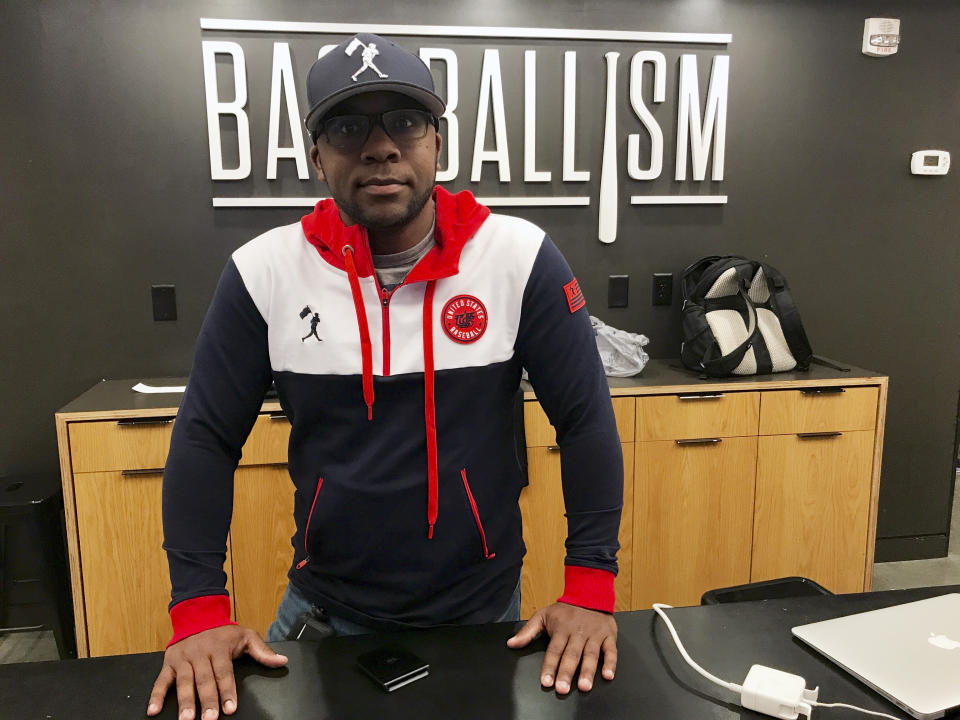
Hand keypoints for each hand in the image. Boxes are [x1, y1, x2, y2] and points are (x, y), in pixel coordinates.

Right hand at [146, 625, 287, 719]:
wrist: (197, 615)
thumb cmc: (223, 632)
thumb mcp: (246, 636)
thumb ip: (263, 651)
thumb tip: (281, 661)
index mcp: (219, 648)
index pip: (224, 673)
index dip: (227, 691)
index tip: (230, 708)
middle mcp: (200, 654)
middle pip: (204, 680)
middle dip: (207, 701)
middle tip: (209, 719)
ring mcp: (183, 659)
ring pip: (184, 682)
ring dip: (184, 702)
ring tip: (186, 719)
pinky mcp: (169, 663)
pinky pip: (161, 680)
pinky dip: (156, 695)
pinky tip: (153, 710)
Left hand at [506, 602, 616, 693]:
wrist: (590, 592)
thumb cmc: (565, 609)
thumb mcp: (543, 615)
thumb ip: (527, 631)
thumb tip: (511, 643)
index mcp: (561, 630)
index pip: (554, 651)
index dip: (549, 666)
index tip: (546, 681)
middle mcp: (577, 633)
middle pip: (571, 655)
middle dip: (566, 672)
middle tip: (563, 688)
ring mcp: (594, 635)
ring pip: (590, 655)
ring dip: (588, 671)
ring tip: (584, 686)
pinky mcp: (608, 636)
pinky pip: (611, 650)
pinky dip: (610, 663)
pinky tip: (608, 675)